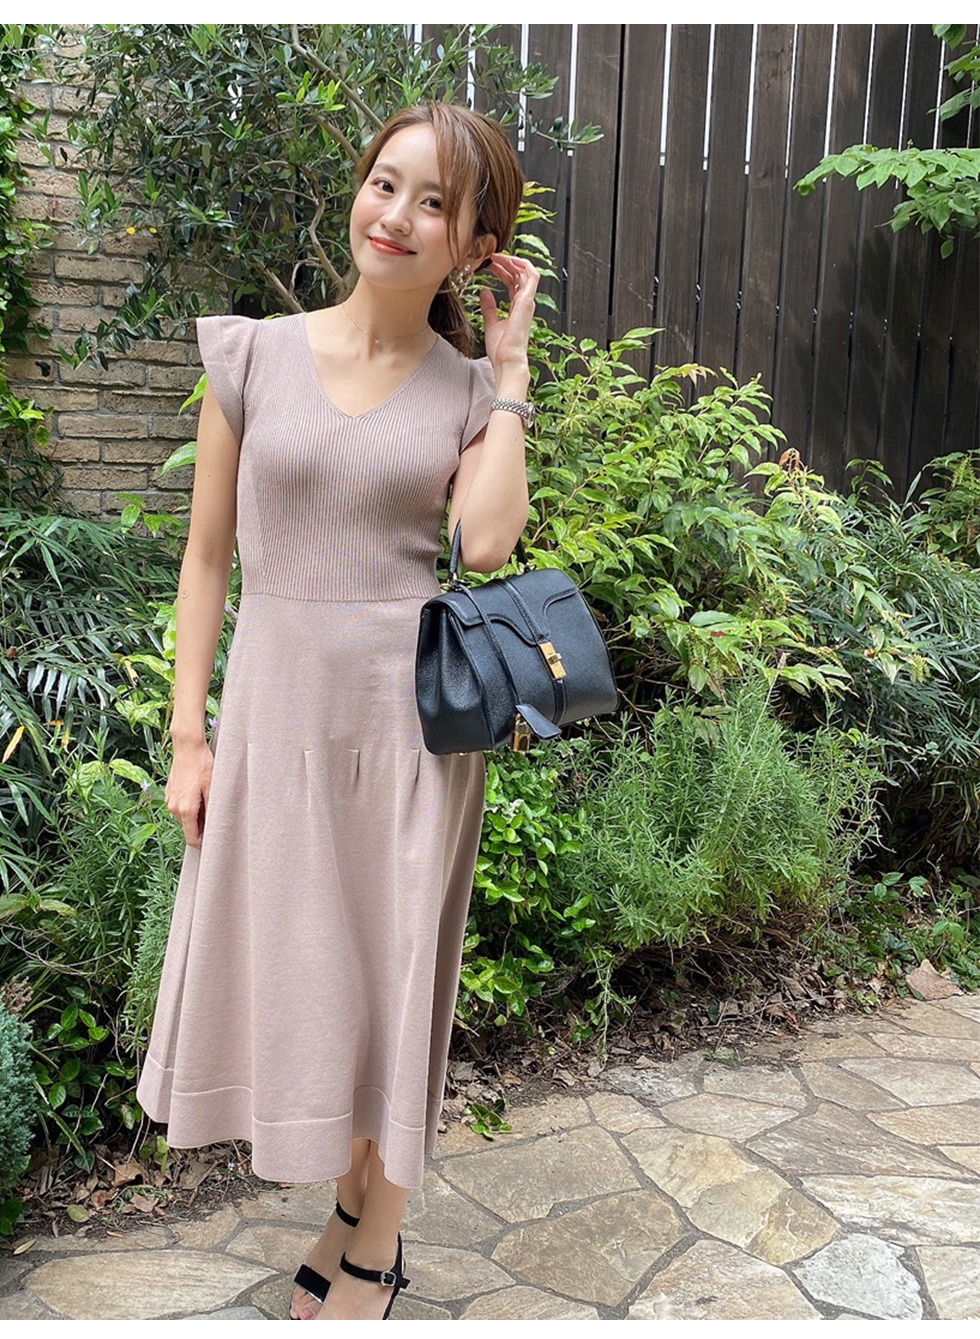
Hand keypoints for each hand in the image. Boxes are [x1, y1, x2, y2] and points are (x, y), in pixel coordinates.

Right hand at [166, 740, 213, 848]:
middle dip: (201, 829)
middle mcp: (174, 808)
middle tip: (216, 821)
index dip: (202, 845)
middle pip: (188, 829)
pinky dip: (190, 808)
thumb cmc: (202, 765)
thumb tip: (213, 826)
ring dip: (196, 818)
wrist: (187, 747)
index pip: (191, 838)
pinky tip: (200, 796)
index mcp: (186, 809)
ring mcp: (170, 800)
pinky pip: (180, 807)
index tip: (213, 844)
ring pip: (184, 818)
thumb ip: (212, 810)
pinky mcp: (169, 793)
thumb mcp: (213, 788)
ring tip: (209, 805)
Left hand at [478, 253, 539, 371]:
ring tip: (498, 255)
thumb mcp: (491, 323)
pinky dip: (524, 265)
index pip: (513, 282)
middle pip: (519, 275)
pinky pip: (532, 277)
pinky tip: (511, 259)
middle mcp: (524, 303)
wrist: (507, 359)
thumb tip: (484, 291)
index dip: (503, 270)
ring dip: (513, 261)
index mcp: (517, 308)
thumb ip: (488, 307)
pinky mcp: (527, 301)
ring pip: (526, 273)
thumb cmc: (501, 348)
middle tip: (491, 255)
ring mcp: (528, 302)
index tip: (490, 264)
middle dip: (506, 263)